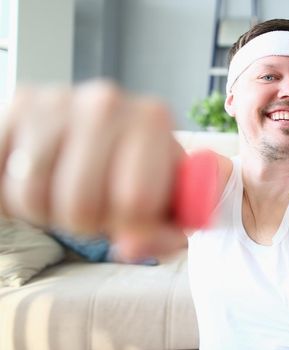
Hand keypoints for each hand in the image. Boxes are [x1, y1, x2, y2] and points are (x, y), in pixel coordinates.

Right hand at [0, 80, 182, 236]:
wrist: (103, 131)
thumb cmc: (138, 172)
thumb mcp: (166, 205)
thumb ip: (162, 235)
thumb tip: (130, 246)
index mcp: (152, 121)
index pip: (135, 203)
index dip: (129, 228)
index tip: (129, 217)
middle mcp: (105, 102)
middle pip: (80, 204)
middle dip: (85, 223)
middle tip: (94, 207)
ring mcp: (56, 100)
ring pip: (32, 194)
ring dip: (44, 211)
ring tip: (65, 192)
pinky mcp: (16, 105)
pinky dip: (10, 196)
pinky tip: (34, 181)